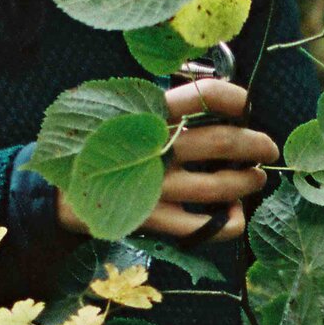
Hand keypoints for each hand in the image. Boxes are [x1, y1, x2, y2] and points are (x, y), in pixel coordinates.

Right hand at [52, 77, 275, 242]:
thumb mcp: (122, 111)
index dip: (235, 98)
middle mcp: (155, 148)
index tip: (247, 105)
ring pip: (220, 186)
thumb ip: (163, 108)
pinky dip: (230, 222)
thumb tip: (219, 102)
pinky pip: (206, 228)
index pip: (204, 95)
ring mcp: (155, 188)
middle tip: (267, 148)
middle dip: (256, 144)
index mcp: (148, 114)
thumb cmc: (100, 145)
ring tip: (256, 179)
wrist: (56, 188)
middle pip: (223, 142)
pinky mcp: (154, 221)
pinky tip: (233, 213)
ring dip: (248, 182)